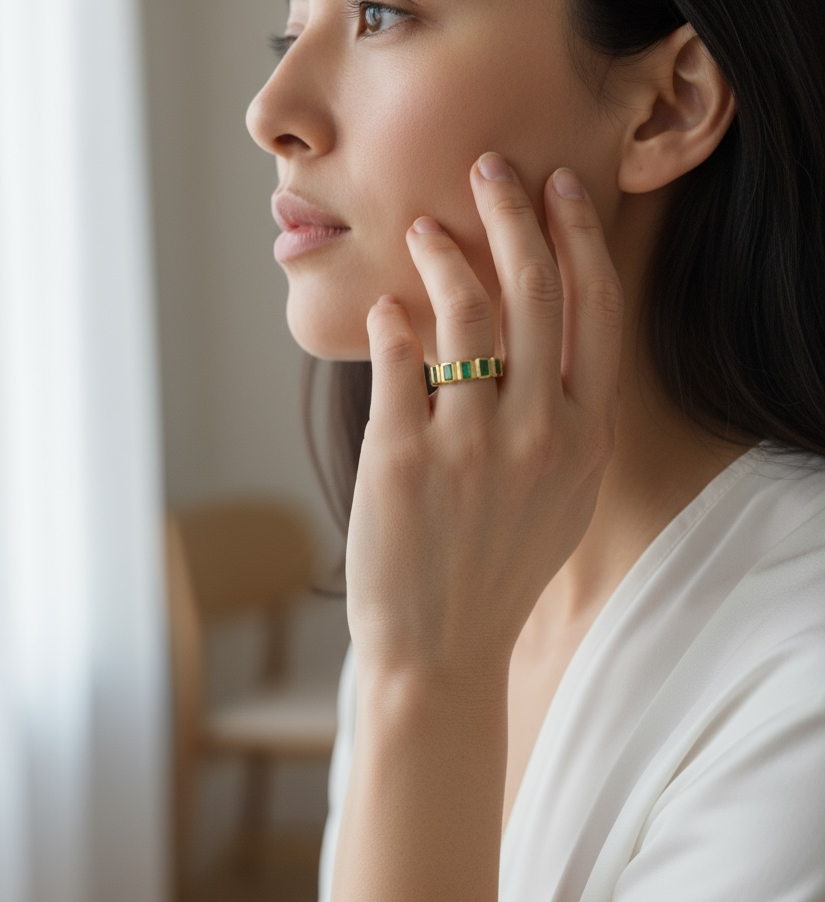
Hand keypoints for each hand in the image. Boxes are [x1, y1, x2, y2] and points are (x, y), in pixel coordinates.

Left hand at [346, 155, 622, 684]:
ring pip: (463, 307)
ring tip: (421, 232)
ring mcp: (471, 445)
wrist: (441, 651)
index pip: (595, 309)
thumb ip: (565, 421)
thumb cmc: (497, 572)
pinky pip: (398, 356)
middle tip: (487, 170)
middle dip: (512, 210)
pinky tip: (386, 309)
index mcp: (585, 438)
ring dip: (441, 251)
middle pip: (535, 288)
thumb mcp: (561, 500)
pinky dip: (391, 319)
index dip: (578, 235)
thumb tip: (540, 338)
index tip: (557, 189)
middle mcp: (539, 434)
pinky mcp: (403, 456)